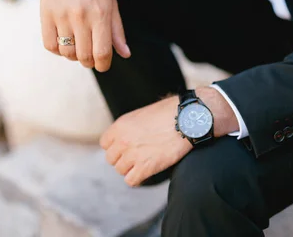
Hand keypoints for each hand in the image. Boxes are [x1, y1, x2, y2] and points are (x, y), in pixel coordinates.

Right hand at [40, 0, 130, 71]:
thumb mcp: (111, 2)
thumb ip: (116, 30)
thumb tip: (125, 54)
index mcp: (100, 14)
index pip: (102, 53)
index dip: (103, 65)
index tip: (103, 64)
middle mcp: (80, 16)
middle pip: (84, 56)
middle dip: (89, 61)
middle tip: (91, 54)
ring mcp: (61, 15)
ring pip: (66, 53)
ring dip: (73, 55)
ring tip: (78, 45)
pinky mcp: (45, 13)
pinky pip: (49, 44)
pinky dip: (57, 48)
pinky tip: (63, 40)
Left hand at [100, 87, 237, 186]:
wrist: (187, 118)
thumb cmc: (170, 113)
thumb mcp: (143, 114)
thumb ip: (130, 127)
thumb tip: (129, 137)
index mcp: (120, 125)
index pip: (105, 143)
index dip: (116, 147)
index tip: (126, 148)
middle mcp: (122, 140)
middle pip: (111, 159)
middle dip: (123, 159)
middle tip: (137, 156)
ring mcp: (133, 154)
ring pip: (120, 170)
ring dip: (131, 169)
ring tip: (144, 163)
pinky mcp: (146, 167)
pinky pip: (131, 181)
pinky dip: (138, 178)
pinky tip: (147, 172)